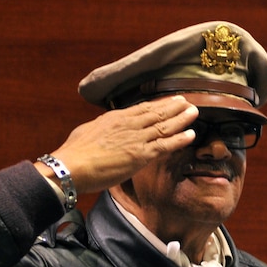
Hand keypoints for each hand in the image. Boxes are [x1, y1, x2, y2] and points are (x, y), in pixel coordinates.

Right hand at [44, 96, 198, 192]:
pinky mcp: (140, 155)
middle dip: (174, 107)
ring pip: (164, 126)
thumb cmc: (75, 151)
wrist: (72, 165)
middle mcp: (129, 125)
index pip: (143, 108)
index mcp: (116, 117)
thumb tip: (105, 124)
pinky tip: (190, 135)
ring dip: (181, 119)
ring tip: (194, 112)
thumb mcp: (89, 129)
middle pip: (157, 113)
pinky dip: (179, 139)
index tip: (170, 100)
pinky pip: (165, 145)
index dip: (159, 104)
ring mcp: (137, 139)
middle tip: (188, 102)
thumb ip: (102, 125)